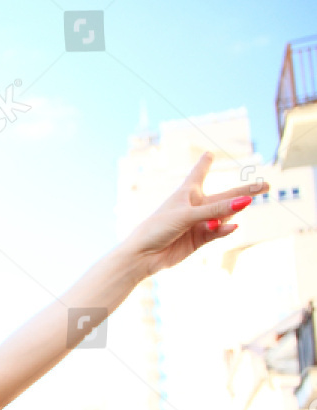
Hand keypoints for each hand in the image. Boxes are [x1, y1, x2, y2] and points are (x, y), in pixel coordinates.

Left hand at [123, 153, 267, 277]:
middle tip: (265, 185)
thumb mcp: (187, 214)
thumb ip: (216, 209)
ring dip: (235, 211)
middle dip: (244, 191)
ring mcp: (198, 224)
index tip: (208, 153)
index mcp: (186, 193)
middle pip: (224, 197)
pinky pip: (217, 232)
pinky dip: (224, 229)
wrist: (143, 256)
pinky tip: (232, 226)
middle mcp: (194, 207)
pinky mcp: (199, 240)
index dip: (203, 164)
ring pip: (224, 215)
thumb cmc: (157, 228)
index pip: (198, 174)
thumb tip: (245, 202)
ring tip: (248, 202)